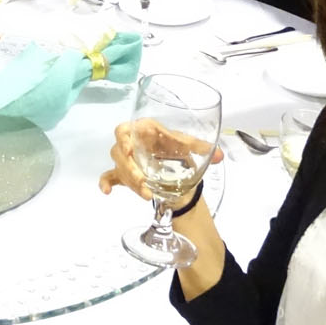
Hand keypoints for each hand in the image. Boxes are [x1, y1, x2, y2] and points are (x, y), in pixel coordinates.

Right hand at [97, 119, 223, 206]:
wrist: (171, 158)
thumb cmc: (173, 145)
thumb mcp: (186, 145)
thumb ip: (201, 148)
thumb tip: (219, 155)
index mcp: (143, 130)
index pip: (125, 129)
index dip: (124, 139)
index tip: (129, 150)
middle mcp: (130, 142)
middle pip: (120, 152)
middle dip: (130, 169)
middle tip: (142, 182)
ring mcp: (125, 159)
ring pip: (119, 167)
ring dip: (130, 181)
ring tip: (146, 195)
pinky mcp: (122, 173)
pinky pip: (109, 176)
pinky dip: (106, 182)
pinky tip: (107, 192)